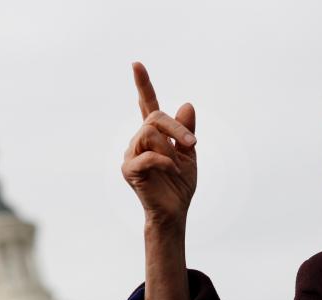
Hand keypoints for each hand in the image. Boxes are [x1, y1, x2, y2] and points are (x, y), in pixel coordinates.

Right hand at [122, 62, 196, 227]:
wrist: (175, 212)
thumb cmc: (180, 186)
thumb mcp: (189, 154)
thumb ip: (185, 131)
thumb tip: (187, 104)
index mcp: (154, 136)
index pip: (147, 106)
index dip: (143, 85)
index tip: (137, 64)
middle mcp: (139, 142)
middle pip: (154, 118)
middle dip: (176, 127)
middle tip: (193, 143)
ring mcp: (131, 155)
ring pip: (148, 132)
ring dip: (170, 146)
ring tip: (178, 164)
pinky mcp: (129, 170)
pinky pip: (147, 155)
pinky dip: (164, 160)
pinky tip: (172, 169)